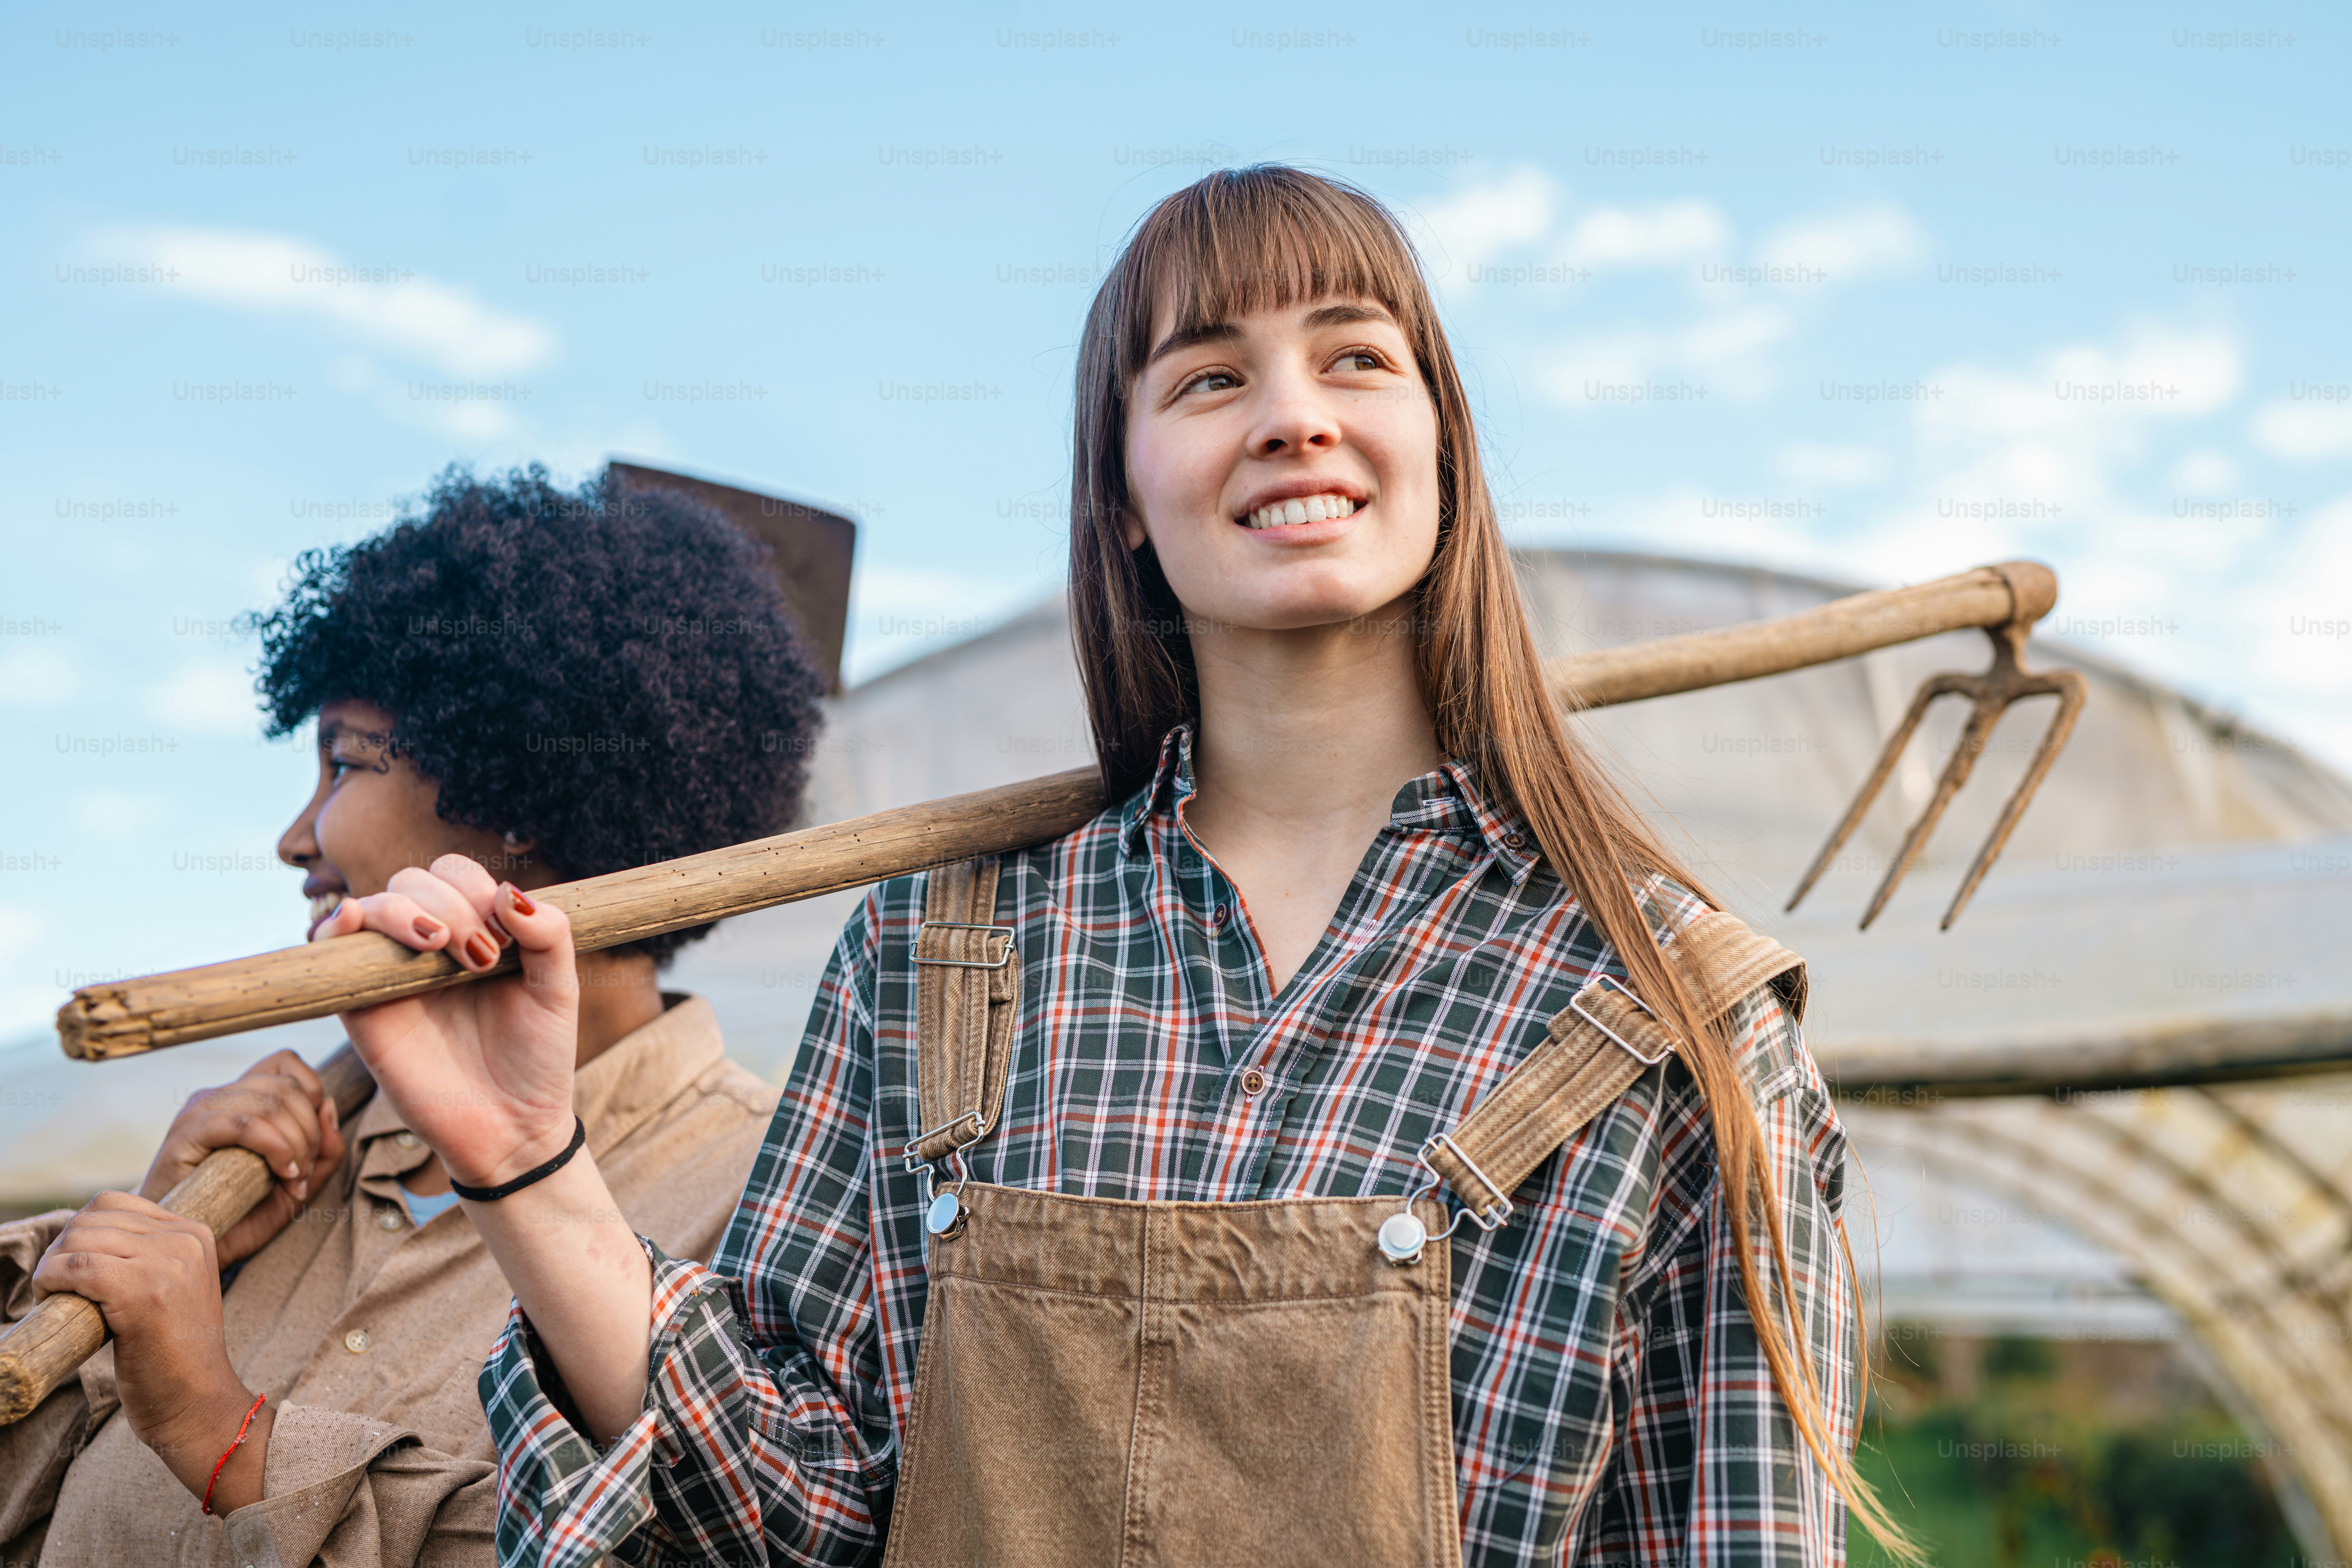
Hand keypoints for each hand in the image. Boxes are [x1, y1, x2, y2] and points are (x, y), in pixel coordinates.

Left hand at [32, 1193, 273, 1510]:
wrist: (197, 1402)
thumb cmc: (174, 1353)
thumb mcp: (174, 1287)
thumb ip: (146, 1255)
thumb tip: (86, 1235)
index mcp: (195, 1233)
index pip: (115, 1203)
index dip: (81, 1231)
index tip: (73, 1267)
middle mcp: (184, 1240)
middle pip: (93, 1217)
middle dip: (61, 1248)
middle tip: (56, 1285)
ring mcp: (166, 1264)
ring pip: (80, 1239)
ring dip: (51, 1266)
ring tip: (53, 1295)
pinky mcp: (142, 1293)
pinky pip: (76, 1268)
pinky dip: (51, 1281)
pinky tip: (51, 1300)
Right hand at [141, 1050, 345, 1266]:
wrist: (191, 1247)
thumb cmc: (240, 1216)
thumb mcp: (296, 1182)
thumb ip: (323, 1150)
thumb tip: (330, 1109)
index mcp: (240, 1098)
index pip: (285, 1064)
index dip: (313, 1092)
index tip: (317, 1137)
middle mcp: (218, 1096)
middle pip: (286, 1087)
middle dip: (311, 1132)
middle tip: (303, 1173)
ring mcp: (200, 1111)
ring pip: (271, 1103)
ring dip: (296, 1145)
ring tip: (292, 1180)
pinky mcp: (186, 1133)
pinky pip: (244, 1124)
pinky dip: (276, 1148)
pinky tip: (282, 1174)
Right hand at [318, 857, 579, 1187]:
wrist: (510, 1125)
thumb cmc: (536, 1057)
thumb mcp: (558, 990)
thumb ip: (549, 935)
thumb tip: (509, 891)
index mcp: (475, 932)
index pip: (456, 874)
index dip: (475, 889)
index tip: (503, 939)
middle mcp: (429, 947)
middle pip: (413, 881)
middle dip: (448, 904)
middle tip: (480, 957)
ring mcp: (392, 974)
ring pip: (373, 905)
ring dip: (403, 910)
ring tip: (438, 945)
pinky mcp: (362, 1008)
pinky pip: (330, 952)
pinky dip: (335, 926)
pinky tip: (355, 922)